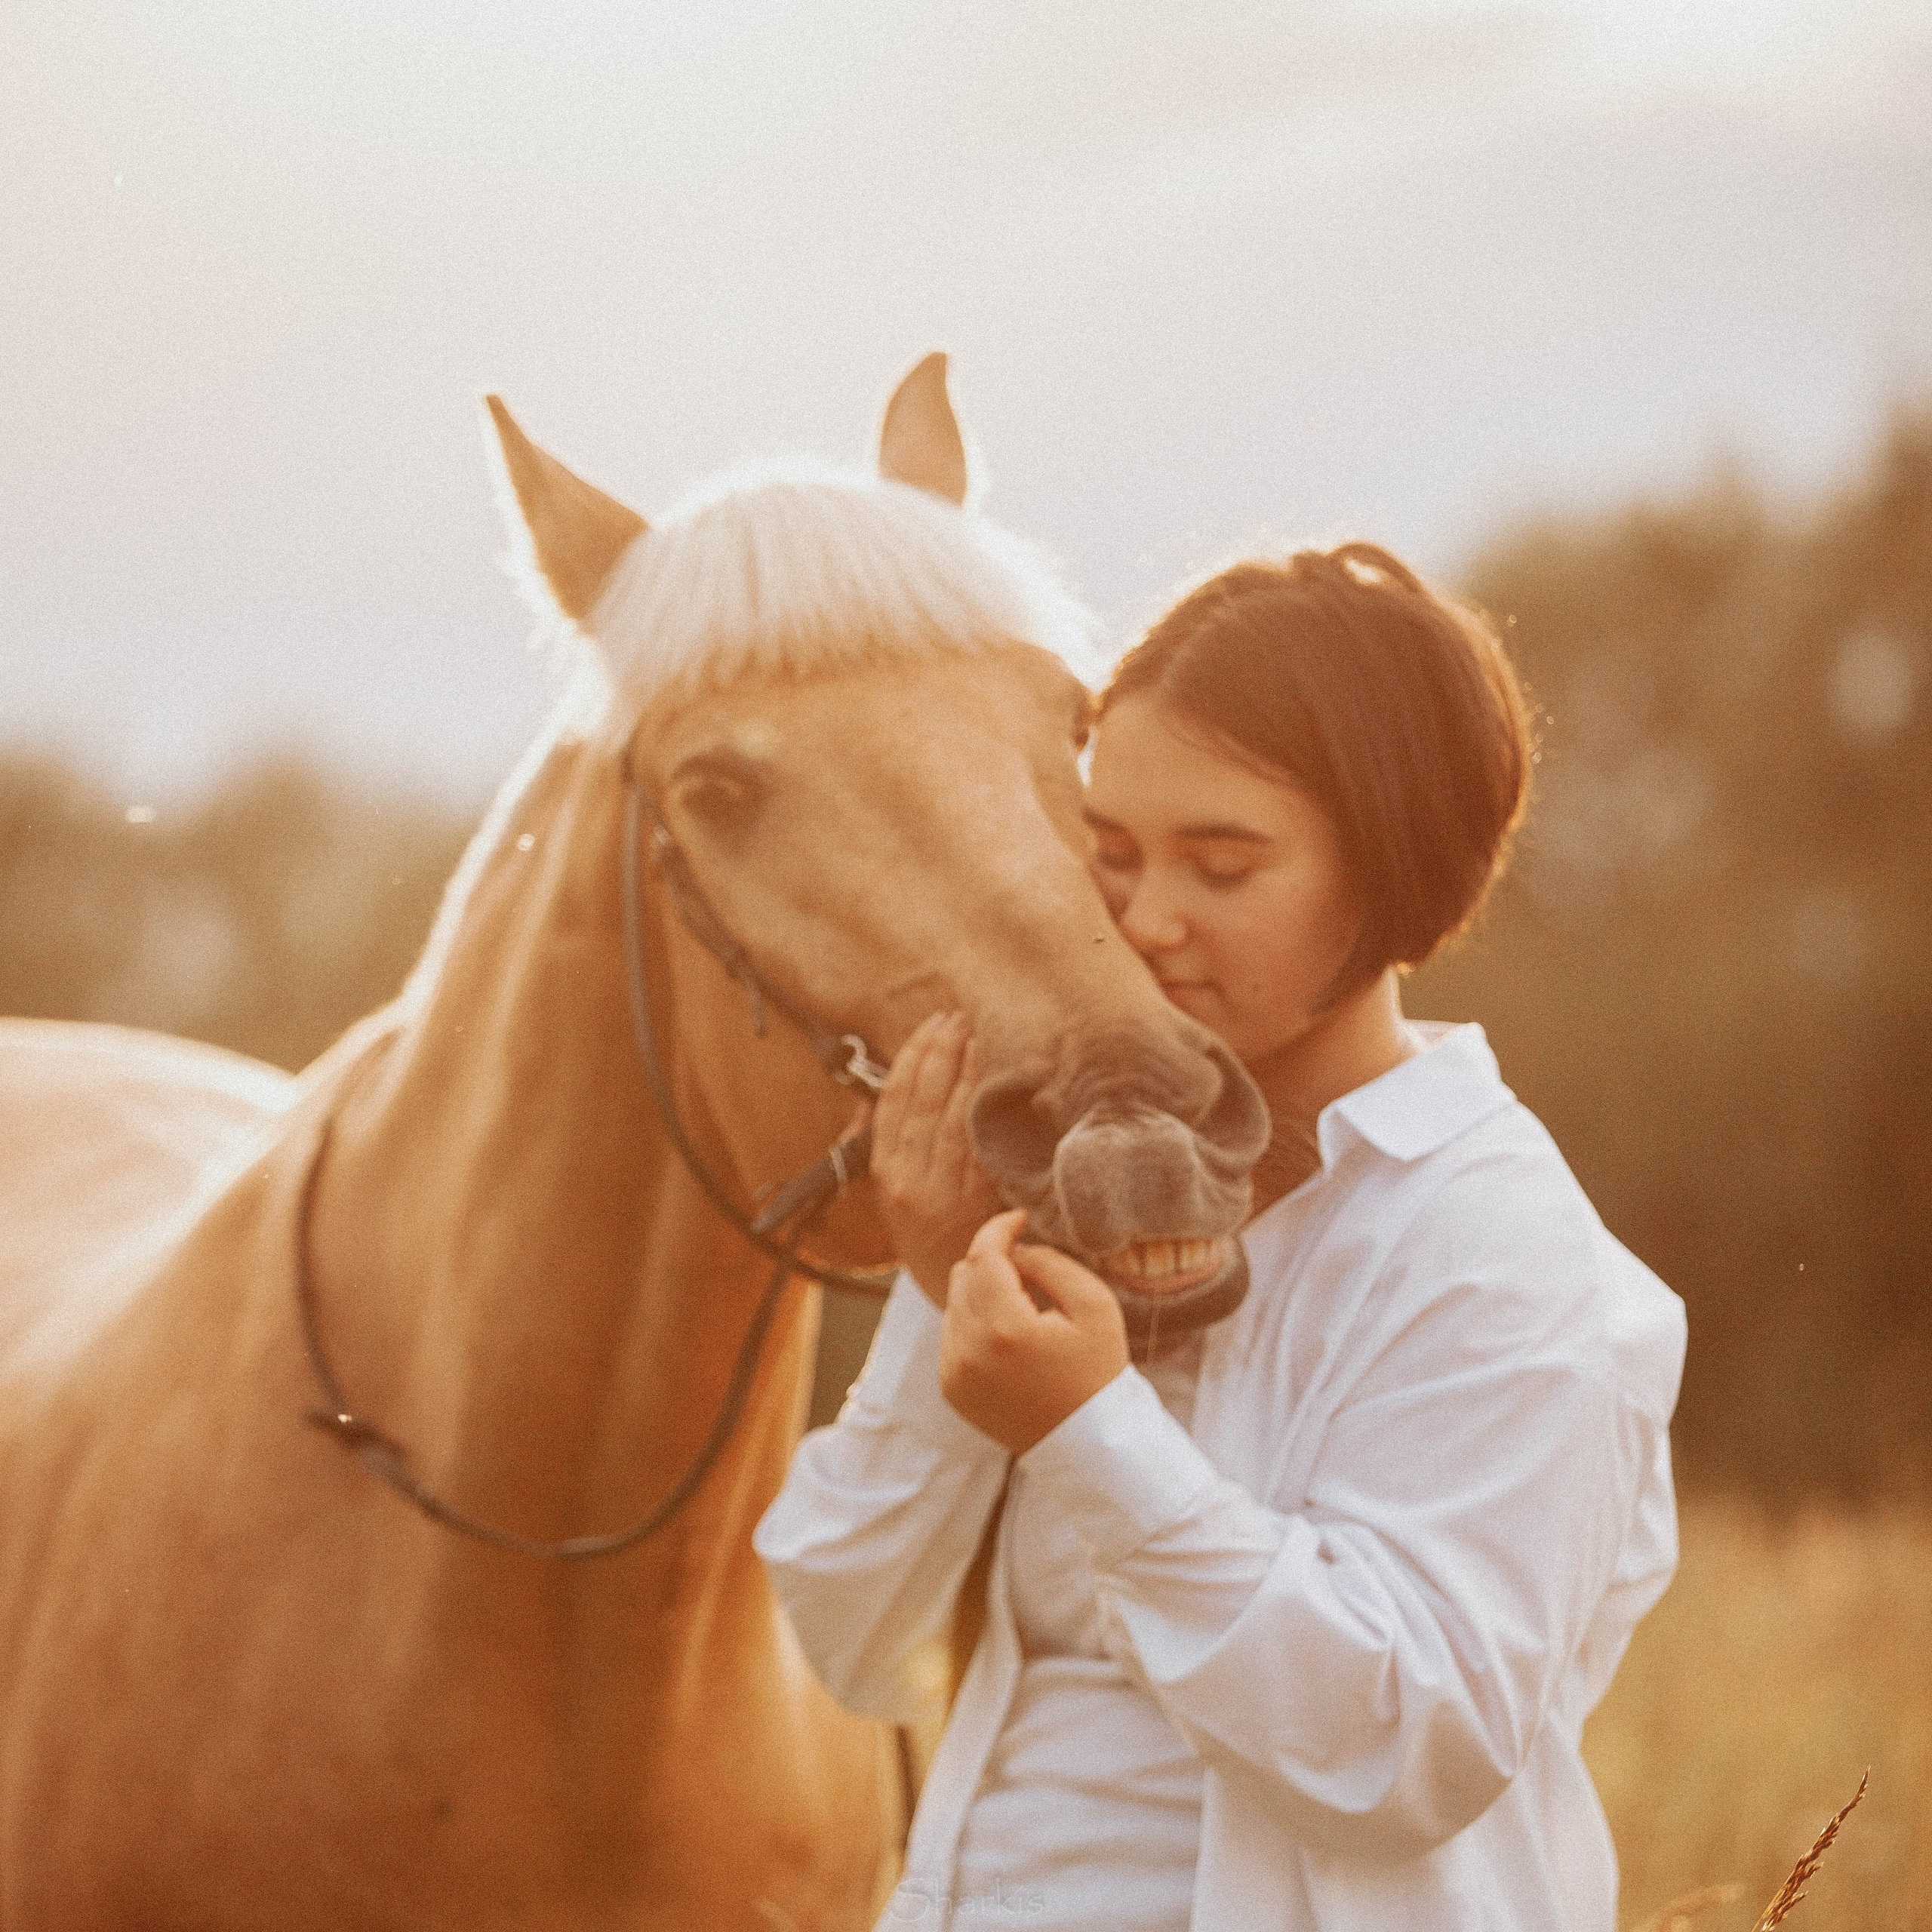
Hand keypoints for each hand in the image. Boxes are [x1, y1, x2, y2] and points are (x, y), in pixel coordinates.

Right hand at [872, 1012, 1002, 1306]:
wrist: (963, 1291)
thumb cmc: (930, 1233)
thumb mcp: (892, 1194)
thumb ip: (883, 1144)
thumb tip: (874, 1096)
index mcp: (886, 1173)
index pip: (894, 1099)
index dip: (912, 1056)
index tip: (929, 1026)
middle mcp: (911, 1180)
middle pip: (923, 1100)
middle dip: (941, 1051)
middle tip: (958, 1018)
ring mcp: (946, 1190)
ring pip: (953, 1115)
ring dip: (967, 1068)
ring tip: (978, 1033)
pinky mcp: (980, 1199)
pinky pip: (982, 1141)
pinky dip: (987, 1104)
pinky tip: (998, 1077)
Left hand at [940, 1209, 1129, 1454]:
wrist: (1089, 1442)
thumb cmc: (1099, 1369)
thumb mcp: (1095, 1305)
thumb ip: (1050, 1263)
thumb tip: (1014, 1250)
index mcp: (1005, 1329)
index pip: (984, 1256)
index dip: (1000, 1228)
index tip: (1020, 1218)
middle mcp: (969, 1351)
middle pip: (963, 1275)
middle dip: (993, 1263)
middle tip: (1031, 1273)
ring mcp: (955, 1373)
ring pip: (954, 1302)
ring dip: (983, 1293)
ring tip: (1024, 1312)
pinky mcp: (951, 1389)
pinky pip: (952, 1334)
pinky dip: (975, 1324)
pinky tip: (1010, 1340)